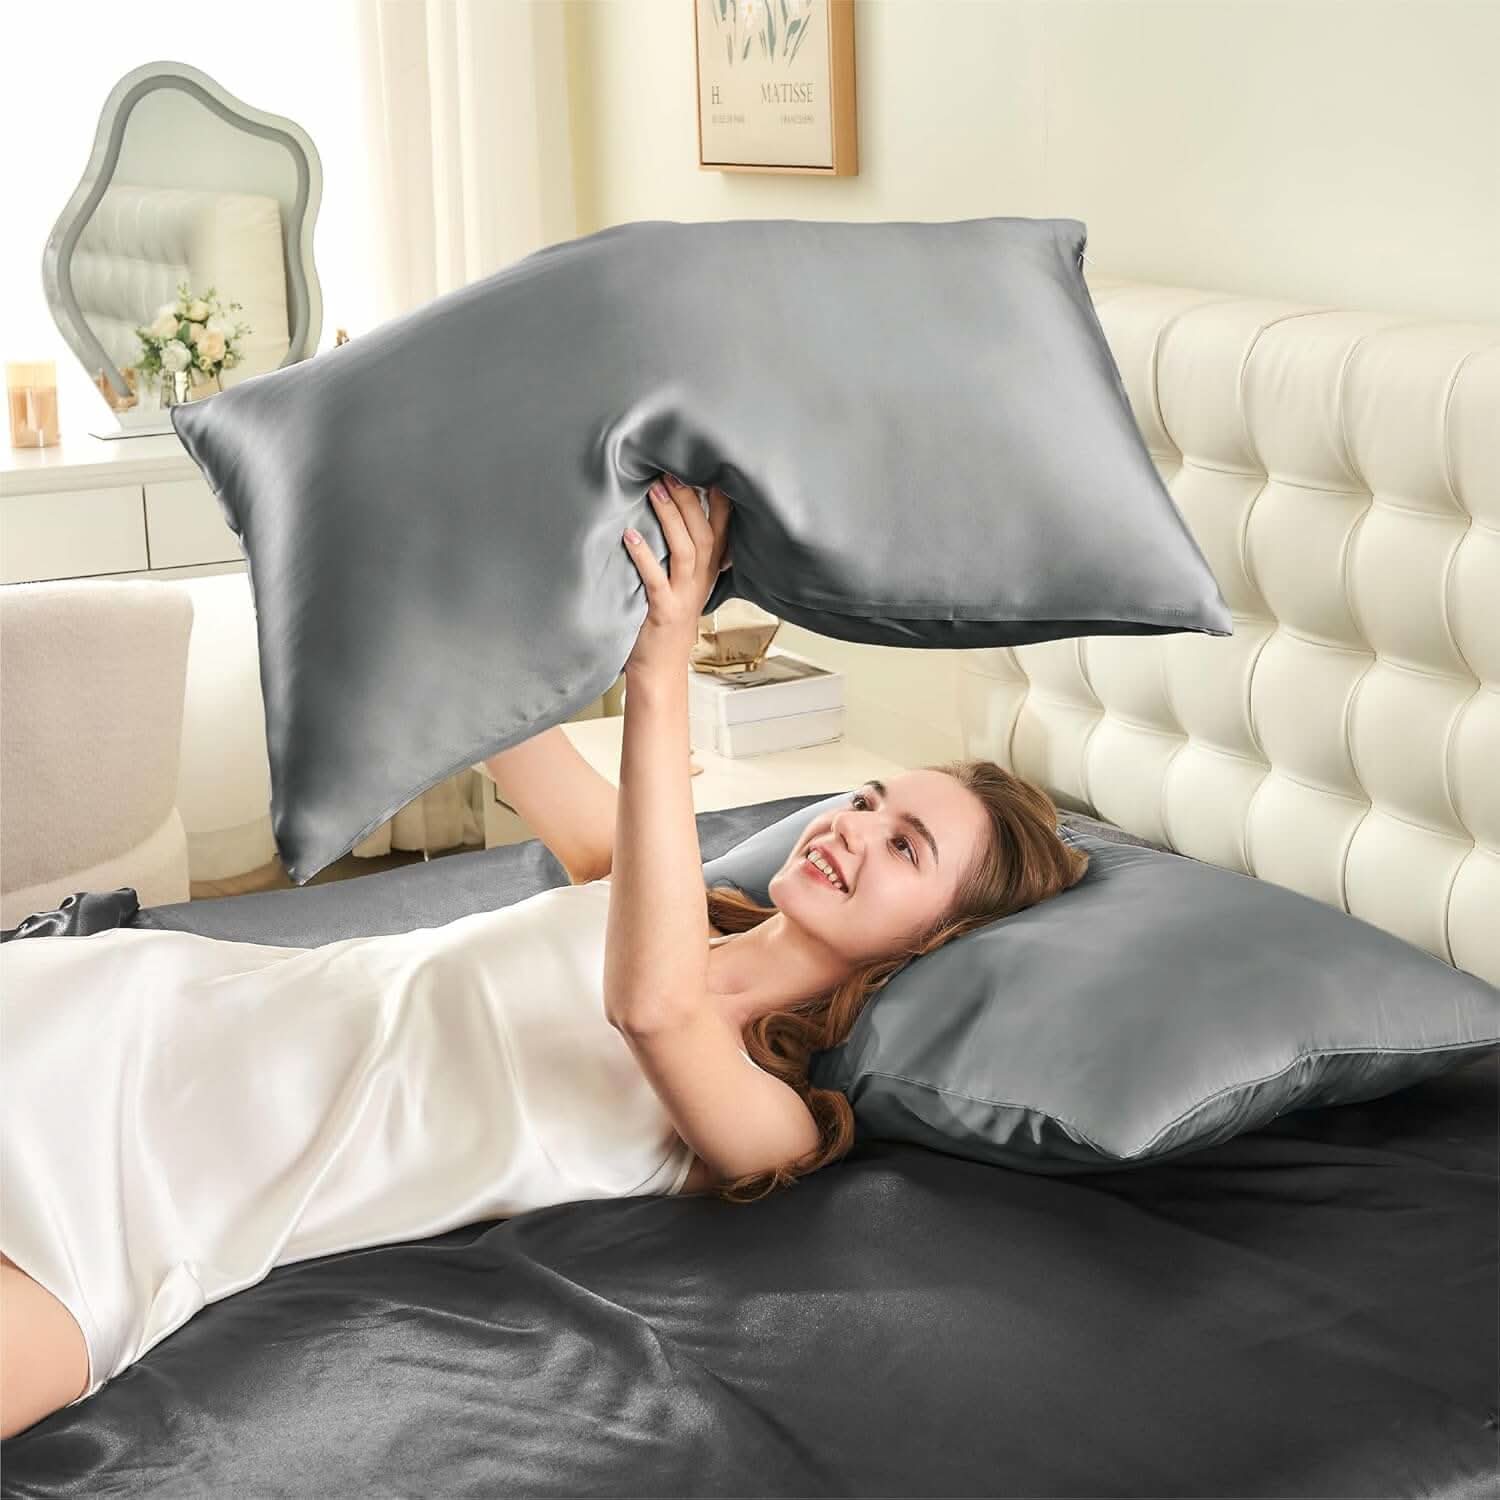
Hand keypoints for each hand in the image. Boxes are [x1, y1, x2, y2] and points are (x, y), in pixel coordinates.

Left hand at [622, 474, 732, 678]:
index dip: (721, 501)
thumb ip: (684, 555)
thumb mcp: (683, 585)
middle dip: (691, 501)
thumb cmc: (664, 625)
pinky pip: (655, 580)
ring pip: (687, 551)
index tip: (711, 469)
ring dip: (671, 519)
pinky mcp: (663, 613)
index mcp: (708, 573)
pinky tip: (630, 537)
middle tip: (671, 472)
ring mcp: (683, 597)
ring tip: (656, 491)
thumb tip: (671, 510)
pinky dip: (643, 556)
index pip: (723, 531)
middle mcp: (700, 582)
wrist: (660, 671)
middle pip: (705, 534)